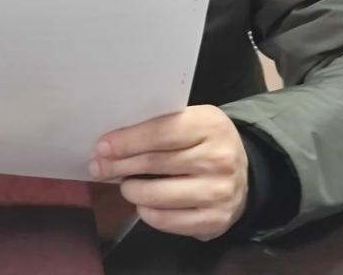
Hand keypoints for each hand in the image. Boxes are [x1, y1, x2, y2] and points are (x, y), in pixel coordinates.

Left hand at [88, 105, 248, 240]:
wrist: (244, 175)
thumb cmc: (205, 143)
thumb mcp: (191, 122)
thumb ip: (160, 126)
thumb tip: (113, 142)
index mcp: (210, 125)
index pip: (160, 133)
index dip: (127, 141)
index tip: (102, 147)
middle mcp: (218, 159)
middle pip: (154, 163)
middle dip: (119, 165)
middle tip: (98, 166)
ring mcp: (218, 192)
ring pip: (156, 195)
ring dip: (130, 190)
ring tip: (125, 184)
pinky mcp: (214, 220)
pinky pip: (165, 220)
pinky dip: (146, 212)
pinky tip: (143, 202)